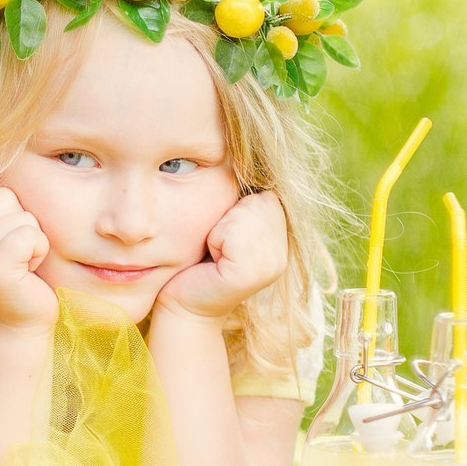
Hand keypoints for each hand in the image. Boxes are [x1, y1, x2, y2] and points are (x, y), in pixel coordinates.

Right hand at [0, 184, 57, 330]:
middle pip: (6, 194)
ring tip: (20, 262)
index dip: (7, 204)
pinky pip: (29, 235)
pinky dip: (38, 252)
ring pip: (21, 215)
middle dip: (22, 221)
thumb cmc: (18, 272)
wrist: (19, 323)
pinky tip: (27, 271)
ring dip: (32, 239)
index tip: (3, 234)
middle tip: (14, 253)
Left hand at [157, 192, 288, 321]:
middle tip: (217, 248)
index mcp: (281, 239)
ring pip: (244, 212)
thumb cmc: (197, 262)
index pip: (265, 193)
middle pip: (256, 200)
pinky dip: (214, 241)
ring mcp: (272, 264)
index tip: (224, 239)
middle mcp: (283, 253)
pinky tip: (212, 263)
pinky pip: (231, 231)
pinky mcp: (252, 273)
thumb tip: (251, 160)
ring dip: (219, 228)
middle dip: (228, 217)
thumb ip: (246, 204)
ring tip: (215, 254)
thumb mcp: (226, 227)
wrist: (182, 305)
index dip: (236, 209)